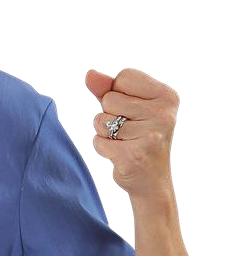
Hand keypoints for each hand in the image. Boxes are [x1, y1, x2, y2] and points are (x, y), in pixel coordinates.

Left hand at [85, 66, 179, 203]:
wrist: (152, 180)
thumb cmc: (139, 138)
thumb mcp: (129, 107)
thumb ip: (108, 88)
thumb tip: (89, 75)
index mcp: (166, 96)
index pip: (125, 76)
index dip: (118, 92)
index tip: (132, 110)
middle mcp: (163, 113)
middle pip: (110, 98)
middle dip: (109, 114)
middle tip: (127, 130)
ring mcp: (150, 135)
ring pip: (102, 120)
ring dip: (105, 132)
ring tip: (123, 142)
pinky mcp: (134, 155)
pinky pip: (99, 142)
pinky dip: (103, 148)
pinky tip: (120, 154)